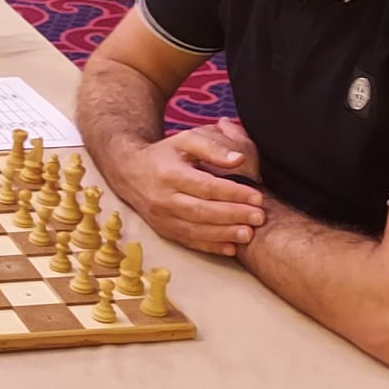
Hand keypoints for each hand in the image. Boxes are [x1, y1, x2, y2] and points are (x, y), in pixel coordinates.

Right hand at [116, 125, 265, 256]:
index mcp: (170, 173)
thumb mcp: (186, 140)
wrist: (129, 171)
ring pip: (195, 230)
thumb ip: (213, 145)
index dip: (233, 192)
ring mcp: (161, 217)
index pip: (206, 186)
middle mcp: (163, 198)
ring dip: (224, 234)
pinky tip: (230, 248)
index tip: (257, 196)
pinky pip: (188, 241)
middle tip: (259, 217)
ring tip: (248, 234)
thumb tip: (238, 159)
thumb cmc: (165, 154)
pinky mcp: (163, 230)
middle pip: (202, 211)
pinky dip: (210, 247)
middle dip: (233, 215)